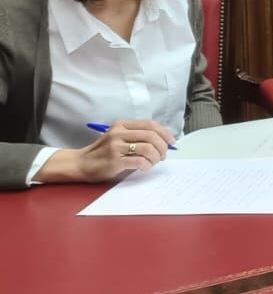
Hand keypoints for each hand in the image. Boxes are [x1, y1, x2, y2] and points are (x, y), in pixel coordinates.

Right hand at [34, 120, 175, 183]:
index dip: (165, 133)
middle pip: (152, 136)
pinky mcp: (115, 161)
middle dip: (163, 147)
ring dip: (156, 157)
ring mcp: (116, 147)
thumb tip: (163, 142)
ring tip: (153, 162)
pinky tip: (144, 168)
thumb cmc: (102, 152)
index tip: (172, 142)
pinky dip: (147, 165)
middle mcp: (119, 133)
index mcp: (122, 125)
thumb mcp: (118, 138)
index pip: (151, 125)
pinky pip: (139, 161)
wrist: (80, 164)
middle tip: (163, 156)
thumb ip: (136, 137)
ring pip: (148, 148)